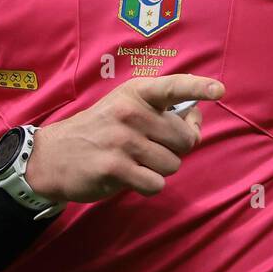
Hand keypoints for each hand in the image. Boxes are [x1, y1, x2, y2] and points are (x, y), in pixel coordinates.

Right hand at [24, 73, 223, 204]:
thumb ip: (161, 112)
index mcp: (136, 93)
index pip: (173, 87)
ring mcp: (122, 140)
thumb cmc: (101, 131)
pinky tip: (129, 176)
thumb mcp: (125, 107)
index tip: (219, 90)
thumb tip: (197, 123)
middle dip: (176, 149)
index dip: (199, 87)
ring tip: (135, 161)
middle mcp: (130, 113)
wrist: (53, 156)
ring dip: (160, 169)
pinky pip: (156, 184)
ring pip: (173, 165)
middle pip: (185, 139)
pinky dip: (148, 185)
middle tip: (152, 148)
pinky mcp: (115, 169)